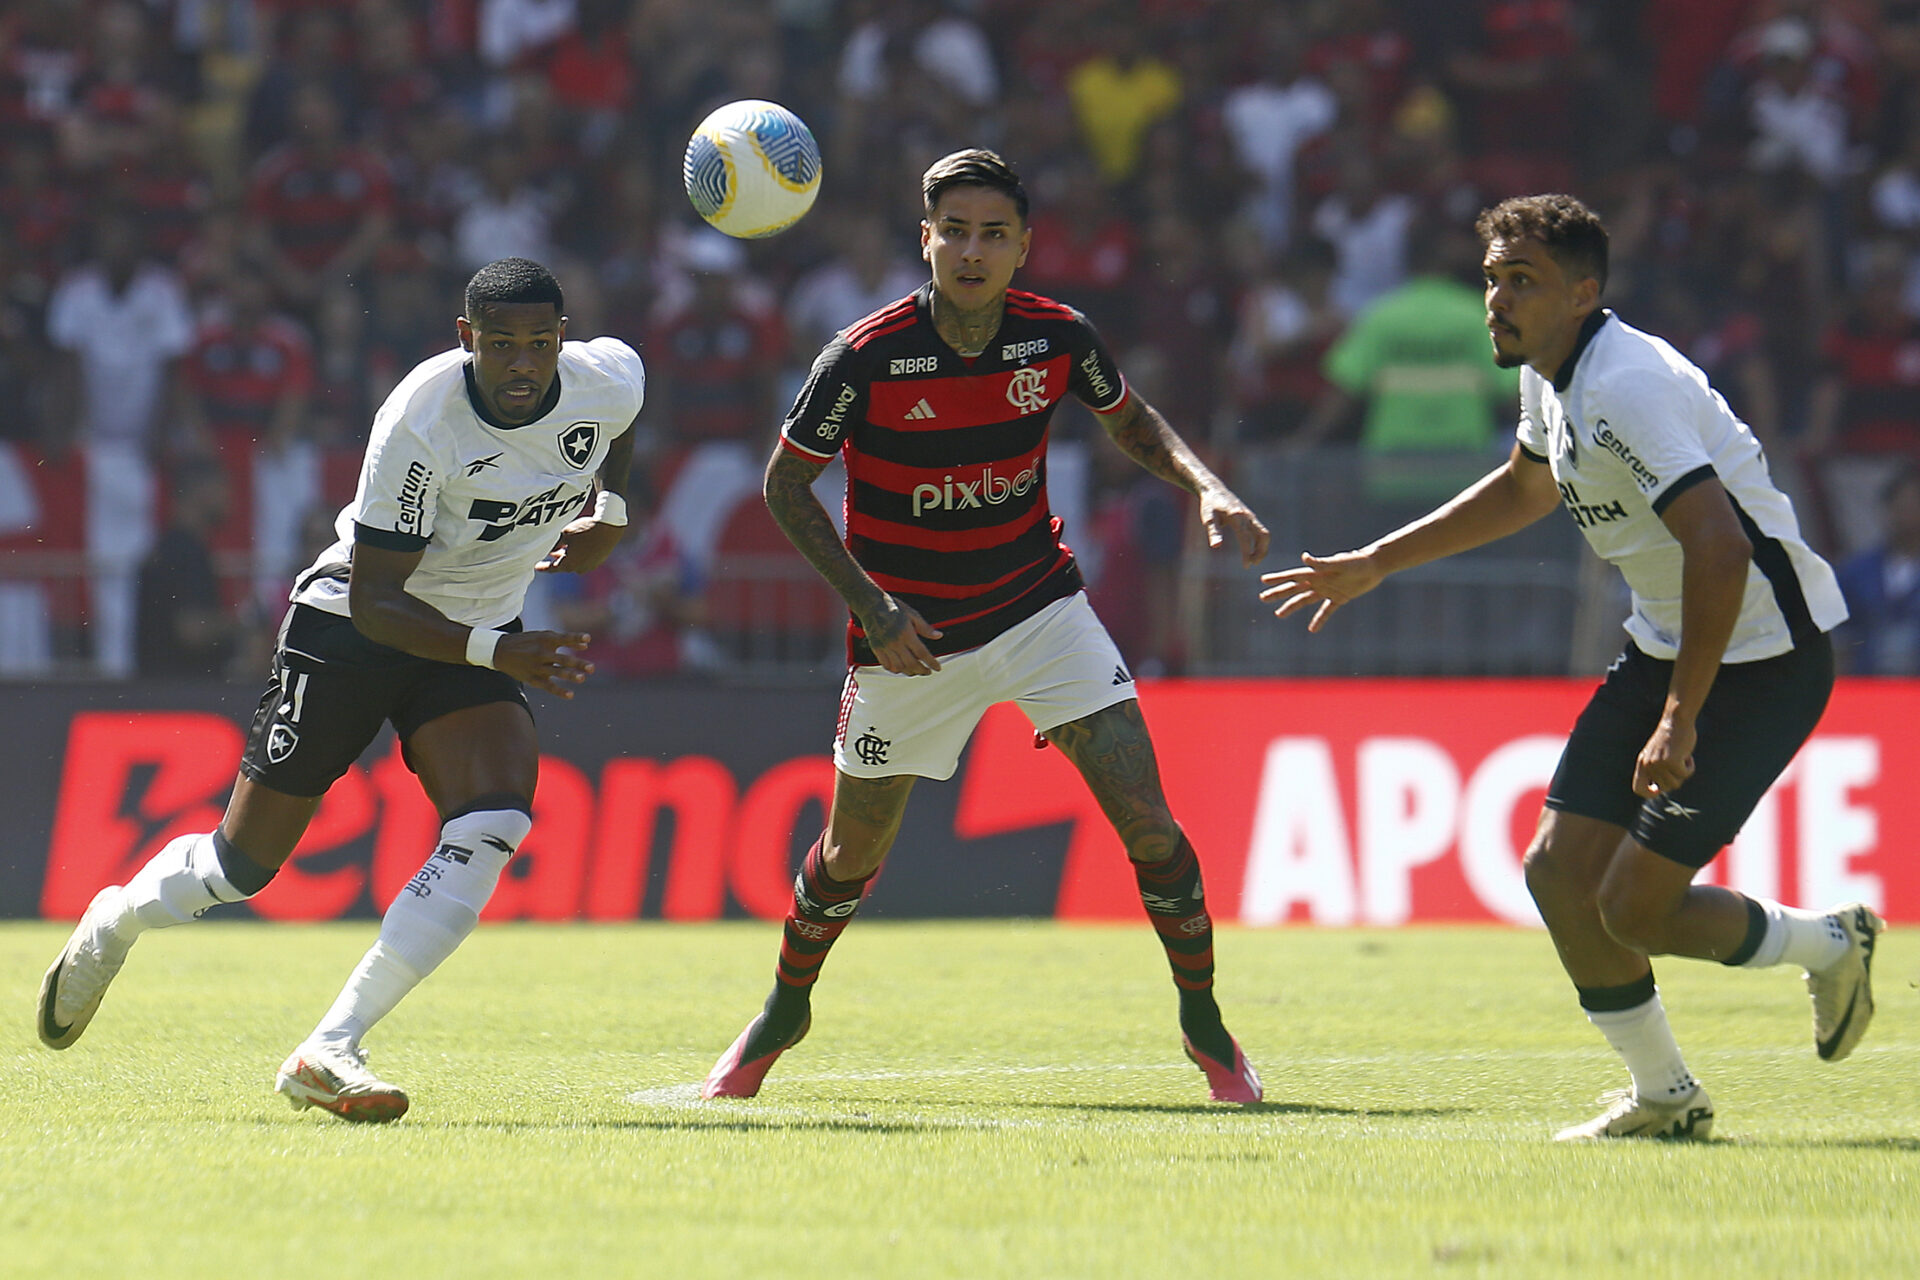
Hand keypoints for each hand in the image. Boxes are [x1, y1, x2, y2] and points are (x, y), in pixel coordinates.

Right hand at [493, 630, 593, 697]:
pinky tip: (571, 695)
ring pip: (556, 672)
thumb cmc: (528, 642)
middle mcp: (541, 653)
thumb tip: (586, 646)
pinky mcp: (533, 678)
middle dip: (577, 663)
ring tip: (582, 678)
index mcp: (545, 640)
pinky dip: (559, 691)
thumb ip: (566, 641)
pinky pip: (548, 686)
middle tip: (592, 668)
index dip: (576, 638)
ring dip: (569, 676)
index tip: (588, 638)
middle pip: (562, 659)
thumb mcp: (544, 636)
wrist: (500, 651)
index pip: (564, 639)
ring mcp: (537, 667)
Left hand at [538, 517, 626, 573]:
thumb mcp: (565, 534)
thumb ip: (554, 544)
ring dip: (568, 556)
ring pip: (575, 562)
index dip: (543, 567)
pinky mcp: (598, 561)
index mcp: (568, 564)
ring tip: (564, 547)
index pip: (552, 568)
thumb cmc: (584, 529)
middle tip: (549, 551)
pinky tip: (578, 545)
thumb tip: (546, 549)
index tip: (536, 567)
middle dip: (556, 558)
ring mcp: (590, 566)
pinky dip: (579, 555)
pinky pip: (585, 560)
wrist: (608, 527)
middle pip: (563, 565)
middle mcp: (579, 568)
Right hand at [861, 595, 943, 674]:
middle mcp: (895, 643)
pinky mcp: (876, 648)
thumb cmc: (892, 607)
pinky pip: (886, 664)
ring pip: (899, 667)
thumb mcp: (912, 614)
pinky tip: (901, 668)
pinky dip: (895, 669)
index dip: (931, 662)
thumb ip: (925, 627)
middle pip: (911, 663)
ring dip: (910, 672)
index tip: (937, 668)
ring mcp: (885, 647)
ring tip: (916, 671)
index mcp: (906, 633)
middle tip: (928, 672)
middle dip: (922, 670)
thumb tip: (939, 636)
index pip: (922, 653)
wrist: (870, 604)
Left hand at [1200, 487, 1270, 566]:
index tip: (1246, 566)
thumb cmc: (1210, 505)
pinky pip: (1260, 531)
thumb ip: (1213, 532)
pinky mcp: (1251, 518)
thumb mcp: (1208, 519)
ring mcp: (1251, 516)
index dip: (1247, 552)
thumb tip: (1216, 546)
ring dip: (1262, 548)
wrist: (1215, 491)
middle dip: (1261, 551)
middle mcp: (1247, 516)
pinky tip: (1253, 551)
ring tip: (1254, 560)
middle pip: (1262, 535)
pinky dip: (1260, 542)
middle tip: (1253, 564)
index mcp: (1237, 516)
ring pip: (1264, 534)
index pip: (1245, 537)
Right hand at [1259, 549, 1382, 631]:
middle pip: (1294, 589)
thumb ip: (1322, 562)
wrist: (1374, 566)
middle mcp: (1318, 581)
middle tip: (1262, 598)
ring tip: (1279, 615)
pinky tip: (1312, 629)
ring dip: (1291, 607)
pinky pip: (1326, 611)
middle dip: (1278, 593)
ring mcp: (1327, 590)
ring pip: (1305, 600)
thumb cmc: (1357, 561)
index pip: (1293, 576)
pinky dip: (1319, 620)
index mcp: (1316, 572)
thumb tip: (1304, 558)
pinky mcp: (1339, 598)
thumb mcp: (1340, 563)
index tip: (1263, 581)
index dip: (1277, 579)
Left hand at [1633, 715, 1696, 800]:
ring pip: (1676, 783)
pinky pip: (1685, 774)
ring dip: (1683, 772)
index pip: (1638, 788)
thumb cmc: (1671, 738)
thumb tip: (1659, 790)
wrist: (1676, 721)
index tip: (1658, 790)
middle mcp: (1648, 765)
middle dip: (1675, 779)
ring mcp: (1659, 764)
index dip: (1648, 793)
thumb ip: (1655, 770)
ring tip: (1681, 756)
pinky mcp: (1671, 762)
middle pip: (1665, 788)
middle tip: (1677, 763)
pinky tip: (1686, 754)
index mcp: (1642, 763)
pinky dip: (1690, 767)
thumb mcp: (1658, 754)